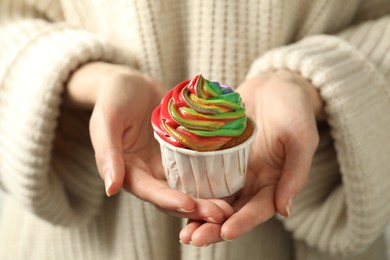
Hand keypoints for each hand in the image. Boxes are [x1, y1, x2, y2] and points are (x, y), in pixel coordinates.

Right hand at [65, 62, 232, 222]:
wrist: (132, 84)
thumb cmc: (114, 98)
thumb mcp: (106, 120)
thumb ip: (107, 152)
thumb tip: (110, 188)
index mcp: (129, 171)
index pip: (149, 191)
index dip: (169, 200)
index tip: (190, 205)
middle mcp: (150, 174)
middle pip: (174, 196)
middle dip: (196, 207)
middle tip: (221, 214)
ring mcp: (168, 164)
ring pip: (189, 187)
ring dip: (208, 199)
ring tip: (231, 206)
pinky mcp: (183, 153)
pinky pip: (198, 167)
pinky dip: (213, 177)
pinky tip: (232, 181)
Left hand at [179, 70, 322, 245]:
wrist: (274, 85)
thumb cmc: (294, 109)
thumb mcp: (301, 138)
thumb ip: (295, 173)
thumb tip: (285, 210)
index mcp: (273, 182)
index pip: (258, 209)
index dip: (243, 222)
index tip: (226, 232)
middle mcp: (250, 181)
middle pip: (230, 210)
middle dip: (212, 227)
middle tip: (191, 239)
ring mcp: (231, 168)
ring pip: (213, 197)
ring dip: (196, 214)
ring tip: (180, 229)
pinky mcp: (216, 154)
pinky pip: (202, 172)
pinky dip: (189, 186)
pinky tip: (173, 195)